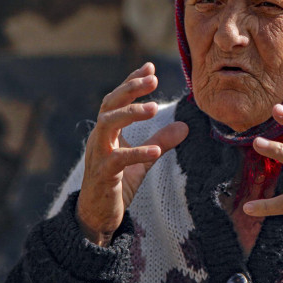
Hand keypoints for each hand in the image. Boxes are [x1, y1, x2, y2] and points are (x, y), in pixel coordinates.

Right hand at [76, 63, 188, 245]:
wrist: (97, 216)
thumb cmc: (116, 184)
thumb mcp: (143, 160)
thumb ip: (161, 141)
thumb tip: (185, 127)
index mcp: (107, 132)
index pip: (117, 99)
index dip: (131, 81)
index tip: (150, 66)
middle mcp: (99, 138)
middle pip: (109, 104)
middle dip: (130, 89)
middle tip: (153, 79)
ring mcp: (98, 155)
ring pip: (106, 125)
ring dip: (129, 113)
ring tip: (154, 108)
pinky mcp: (102, 175)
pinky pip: (118, 159)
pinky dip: (137, 153)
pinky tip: (156, 150)